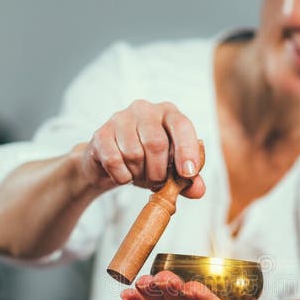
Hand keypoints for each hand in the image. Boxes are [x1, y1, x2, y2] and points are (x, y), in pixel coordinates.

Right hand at [73, 100, 204, 197]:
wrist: (110, 163)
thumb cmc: (148, 162)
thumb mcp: (171, 172)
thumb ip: (187, 182)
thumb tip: (198, 190)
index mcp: (168, 113)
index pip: (181, 126)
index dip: (187, 150)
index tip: (188, 174)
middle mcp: (145, 109)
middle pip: (156, 143)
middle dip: (158, 172)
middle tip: (157, 183)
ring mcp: (120, 118)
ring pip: (134, 154)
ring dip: (139, 175)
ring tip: (139, 176)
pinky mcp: (101, 133)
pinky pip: (114, 161)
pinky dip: (122, 176)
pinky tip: (124, 175)